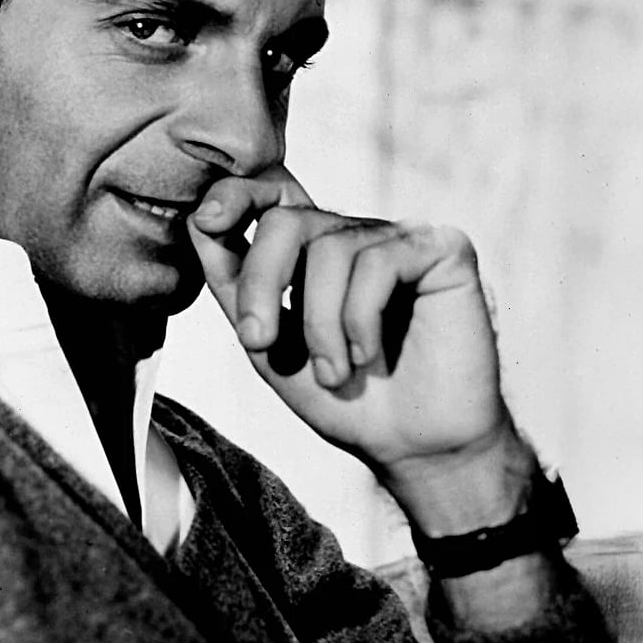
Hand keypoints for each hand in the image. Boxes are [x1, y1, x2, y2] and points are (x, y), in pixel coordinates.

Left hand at [187, 167, 510, 489]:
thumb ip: (236, 286)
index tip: (209, 221)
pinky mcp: (442, 250)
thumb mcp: (270, 344)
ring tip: (336, 375)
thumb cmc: (346, 399)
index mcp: (314, 251)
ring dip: (320, 327)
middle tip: (260, 341)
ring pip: (331, 250)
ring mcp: (400, 238)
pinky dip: (362, 321)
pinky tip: (371, 357)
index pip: (272, 194)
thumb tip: (200, 222)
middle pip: (285, 221)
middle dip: (261, 283)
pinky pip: (380, 264)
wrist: (413, 449)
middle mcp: (356, 235)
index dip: (237, 194)